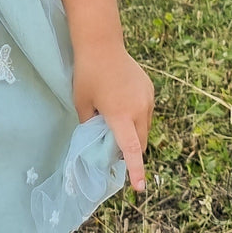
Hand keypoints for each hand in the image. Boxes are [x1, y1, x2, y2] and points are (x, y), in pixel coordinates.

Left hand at [73, 47, 152, 193]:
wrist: (101, 44)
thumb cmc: (87, 74)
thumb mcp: (82, 103)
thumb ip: (90, 125)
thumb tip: (97, 139)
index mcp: (120, 115)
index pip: (131, 150)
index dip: (136, 170)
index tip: (139, 188)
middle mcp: (138, 109)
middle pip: (141, 142)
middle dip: (132, 151)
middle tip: (113, 149)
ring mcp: (147, 99)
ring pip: (145, 127)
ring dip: (135, 133)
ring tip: (115, 121)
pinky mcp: (149, 90)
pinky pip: (146, 112)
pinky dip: (137, 117)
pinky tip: (121, 104)